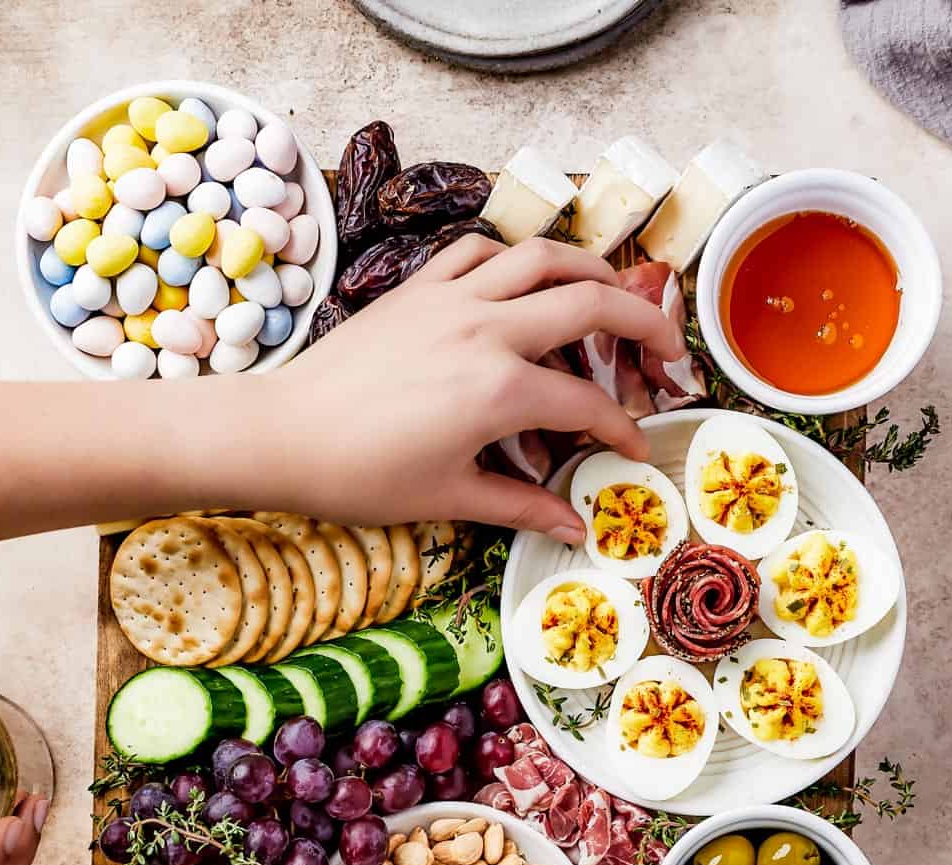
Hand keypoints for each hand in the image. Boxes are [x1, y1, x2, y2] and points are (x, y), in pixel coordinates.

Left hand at [255, 236, 683, 541]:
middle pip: (590, 304)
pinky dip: (514, 257)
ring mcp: (451, 299)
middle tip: (667, 350)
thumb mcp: (449, 498)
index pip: (587, 406)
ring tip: (614, 294)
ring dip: (590, 269)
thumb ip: (521, 505)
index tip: (634, 450)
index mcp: (499, 392)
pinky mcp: (418, 288)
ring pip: (542, 257)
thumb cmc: (361, 477)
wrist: (283, 437)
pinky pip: (481, 250)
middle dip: (642, 325)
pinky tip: (526, 281)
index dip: (622, 430)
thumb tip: (575, 528)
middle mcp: (485, 330)